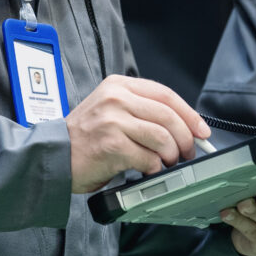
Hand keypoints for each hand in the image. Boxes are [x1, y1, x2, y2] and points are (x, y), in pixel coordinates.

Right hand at [66, 75, 209, 193]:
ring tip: (166, 163)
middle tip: (187, 153)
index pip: (165, 95)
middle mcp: (116, 99)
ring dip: (171, 155)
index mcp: (118, 86)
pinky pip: (148, 158)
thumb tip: (182, 126)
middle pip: (168, 116)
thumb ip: (140, 110)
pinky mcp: (112, 145)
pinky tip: (148, 170)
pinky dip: (154, 168)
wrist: (53, 155)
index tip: (201, 130)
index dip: (189, 114)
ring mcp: (113, 121)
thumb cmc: (83, 137)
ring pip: (162, 137)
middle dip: (185, 139)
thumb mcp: (110, 109)